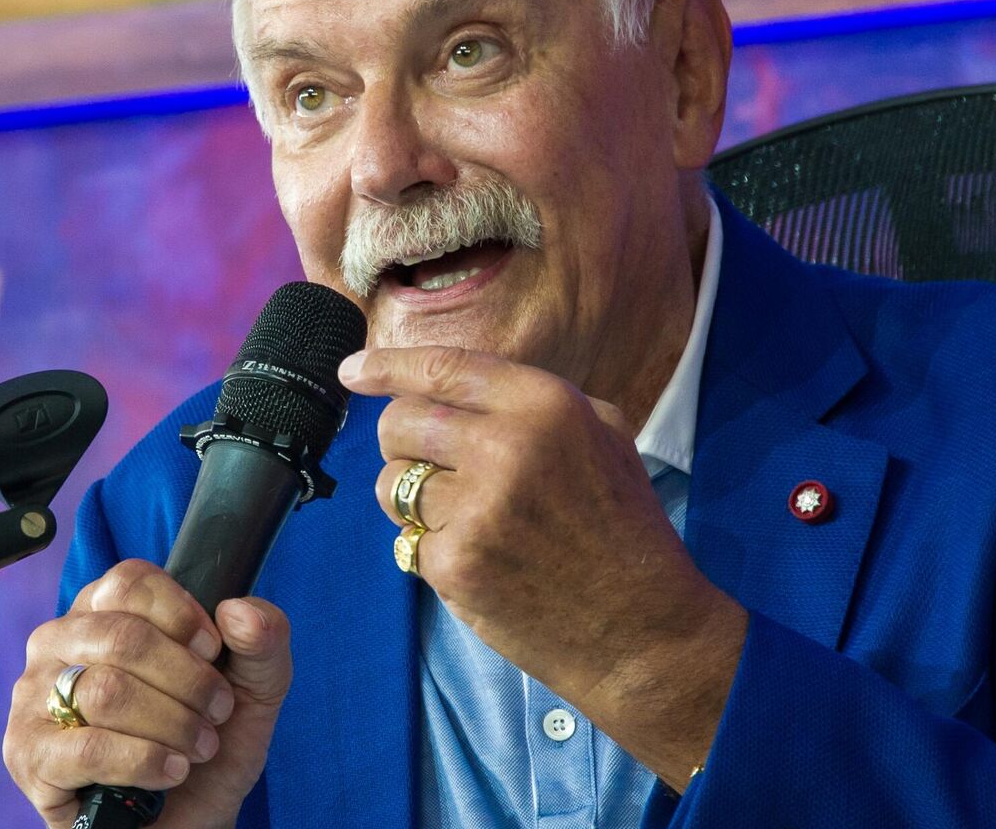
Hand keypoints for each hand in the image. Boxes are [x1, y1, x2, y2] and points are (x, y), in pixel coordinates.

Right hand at [2, 560, 292, 828]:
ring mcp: (33, 698)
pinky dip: (144, 760)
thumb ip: (263, 640)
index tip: (213, 652)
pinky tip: (170, 771)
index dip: (183, 617)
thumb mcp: (254, 688)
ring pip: (107, 691)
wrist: (186, 816)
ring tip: (197, 748)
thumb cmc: (205, 741)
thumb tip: (239, 611)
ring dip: (172, 724)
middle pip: (123, 637)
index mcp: (102, 610)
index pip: (130, 582)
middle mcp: (58, 643)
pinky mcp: (29, 755)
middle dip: (189, 681)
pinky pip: (89, 748)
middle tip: (217, 713)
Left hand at [343, 345, 745, 788]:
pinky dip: (432, 551)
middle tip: (430, 467)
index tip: (352, 370)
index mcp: (546, 404)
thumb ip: (531, 401)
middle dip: (401, 442)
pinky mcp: (456, 563)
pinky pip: (407, 540)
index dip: (386, 366)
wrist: (643, 629)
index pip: (442, 367)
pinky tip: (481, 563)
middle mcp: (507, 446)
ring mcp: (477, 508)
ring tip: (465, 520)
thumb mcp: (604, 437)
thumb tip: (452, 383)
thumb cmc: (625, 530)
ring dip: (411, 500)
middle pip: (400, 423)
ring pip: (391, 484)